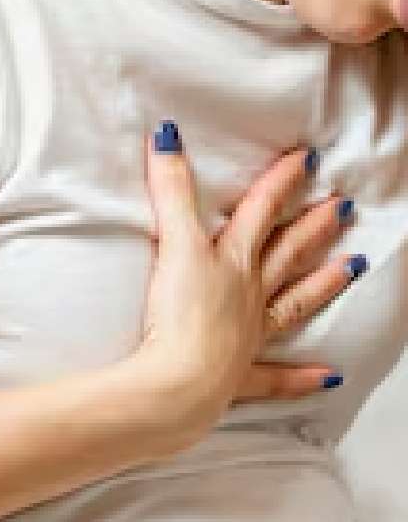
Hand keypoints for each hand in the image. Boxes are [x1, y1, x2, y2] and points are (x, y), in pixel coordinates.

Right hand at [128, 121, 364, 455]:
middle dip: (315, 227)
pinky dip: (303, 379)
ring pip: (294, 304)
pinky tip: (329, 378)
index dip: (281, 182)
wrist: (176, 386)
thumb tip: (168, 136)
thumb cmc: (177, 319)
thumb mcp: (171, 245)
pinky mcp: (239, 378)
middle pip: (288, 252)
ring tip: (353, 267)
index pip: (261, 211)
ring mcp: (249, 337)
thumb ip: (170, 192)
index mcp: (232, 262)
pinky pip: (277, 379)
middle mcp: (249, 295)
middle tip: (344, 206)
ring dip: (324, 285)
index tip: (307, 159)